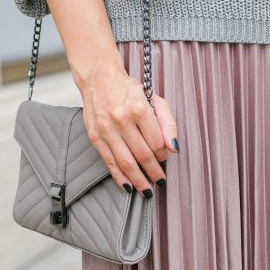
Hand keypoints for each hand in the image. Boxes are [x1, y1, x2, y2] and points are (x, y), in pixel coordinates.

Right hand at [80, 58, 178, 195]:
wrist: (98, 79)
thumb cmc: (129, 91)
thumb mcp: (154, 100)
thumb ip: (168, 123)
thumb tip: (174, 149)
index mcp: (139, 108)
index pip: (157, 142)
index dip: (163, 154)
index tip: (164, 158)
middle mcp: (122, 119)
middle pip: (143, 154)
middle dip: (154, 172)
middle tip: (161, 181)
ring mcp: (107, 129)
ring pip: (126, 162)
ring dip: (139, 180)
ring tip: (148, 190)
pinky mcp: (95, 137)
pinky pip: (109, 162)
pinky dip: (120, 177)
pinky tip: (129, 187)